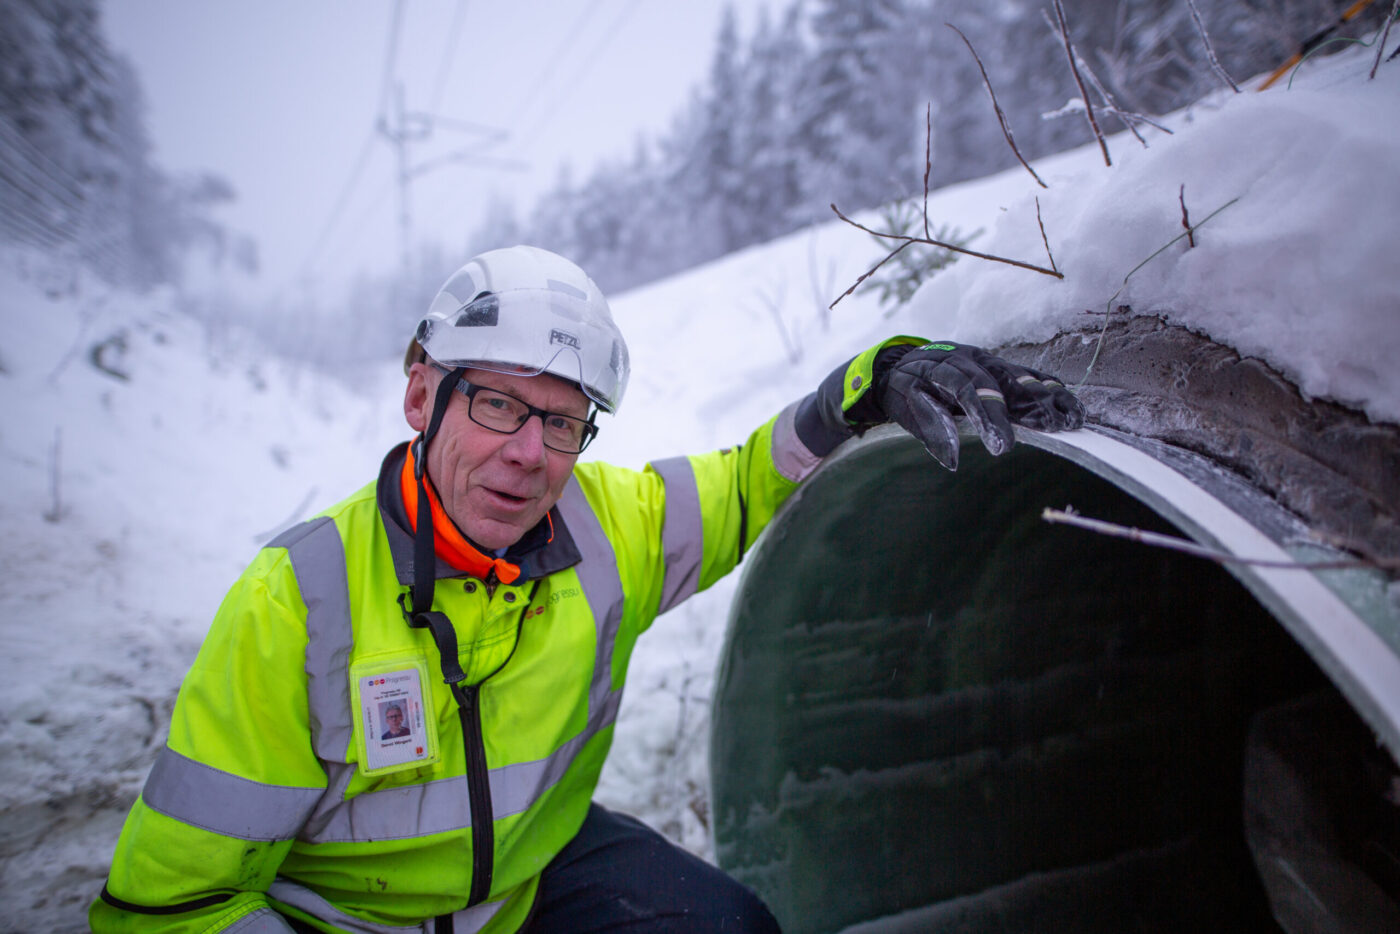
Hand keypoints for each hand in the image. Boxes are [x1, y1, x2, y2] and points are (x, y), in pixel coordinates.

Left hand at [877, 342, 1083, 469]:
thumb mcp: (904, 407)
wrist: (900, 363)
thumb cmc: (903, 389)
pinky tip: (1069, 404)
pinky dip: (1050, 389)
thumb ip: (930, 429)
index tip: (1003, 446)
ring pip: (1023, 377)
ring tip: (1072, 419)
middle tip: (1055, 428)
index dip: (989, 417)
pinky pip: (1028, 375)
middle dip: (1032, 405)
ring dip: (1049, 397)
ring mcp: (988, 361)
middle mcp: (972, 360)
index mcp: (944, 368)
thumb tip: (953, 461)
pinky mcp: (999, 366)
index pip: (970, 391)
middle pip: (1005, 381)